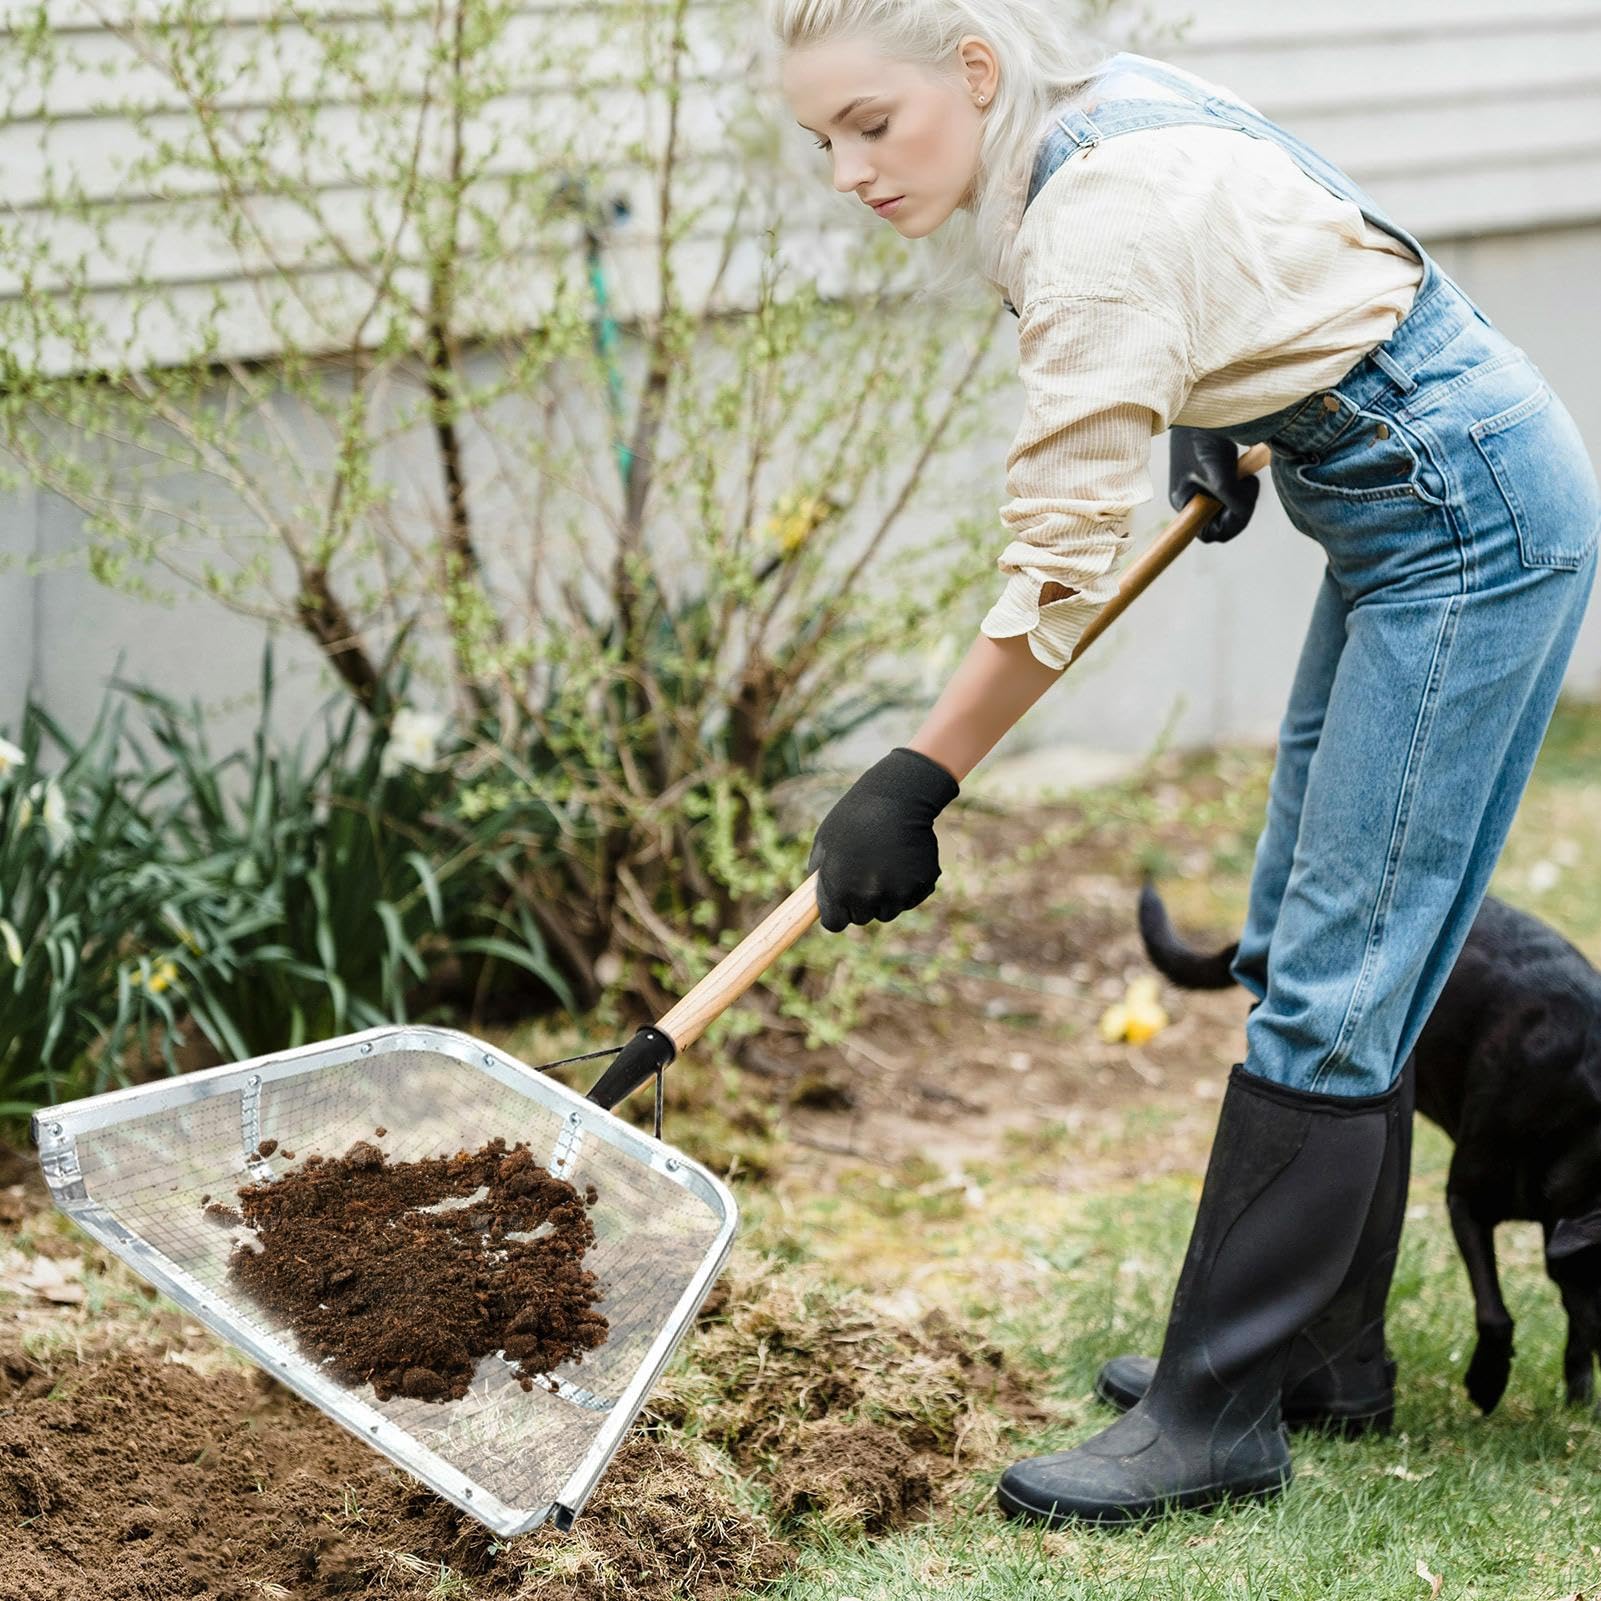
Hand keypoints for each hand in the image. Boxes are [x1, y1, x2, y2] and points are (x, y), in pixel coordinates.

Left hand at [806, 747, 959, 931]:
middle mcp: (868, 897)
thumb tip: (819, 900)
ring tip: (885, 862)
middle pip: (863, 918)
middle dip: (862, 902)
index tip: (841, 902)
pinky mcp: (922, 884)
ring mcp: (898, 893)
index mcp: (839, 889)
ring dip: (886, 895)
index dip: (838, 912)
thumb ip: (820, 875)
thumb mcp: (824, 843)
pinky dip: (909, 885)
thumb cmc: (854, 816)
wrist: (897, 796)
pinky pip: (912, 897)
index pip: (835, 924)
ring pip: (889, 909)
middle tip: (865, 872)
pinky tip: (903, 859)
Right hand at [1169, 427, 1258, 543]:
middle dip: (1240, 506)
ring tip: (1245, 472)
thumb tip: (1242, 514)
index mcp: (1184, 502)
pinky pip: (1234, 490)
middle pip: (1223, 520)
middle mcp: (1192, 497)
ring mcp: (1204, 485)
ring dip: (1244, 493)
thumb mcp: (1219, 474)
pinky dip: (1243, 481)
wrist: (1205, 403)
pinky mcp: (1215, 471)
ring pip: (1231, 505)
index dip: (1229, 524)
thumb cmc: (1204, 437)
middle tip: (1247, 483)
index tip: (1241, 503)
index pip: (1209, 533)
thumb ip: (1232, 500)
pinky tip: (1243, 466)